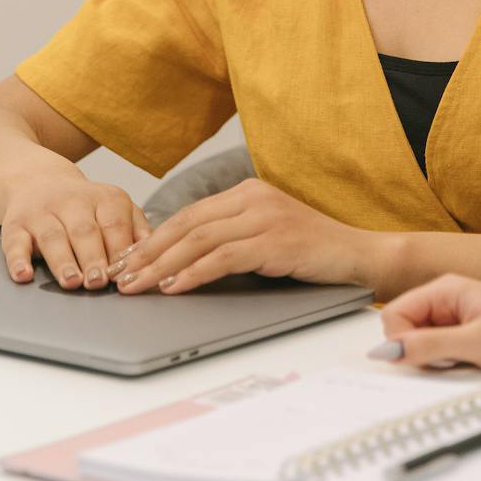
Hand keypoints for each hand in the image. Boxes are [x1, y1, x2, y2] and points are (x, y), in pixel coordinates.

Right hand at [0, 170, 150, 289]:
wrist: (37, 180)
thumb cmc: (85, 205)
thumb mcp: (115, 208)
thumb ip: (135, 228)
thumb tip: (153, 252)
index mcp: (105, 198)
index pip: (115, 225)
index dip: (120, 250)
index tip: (125, 274)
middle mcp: (73, 202)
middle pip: (85, 232)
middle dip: (93, 257)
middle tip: (99, 281)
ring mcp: (42, 213)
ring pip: (53, 237)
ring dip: (63, 261)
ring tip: (72, 282)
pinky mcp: (15, 225)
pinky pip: (15, 242)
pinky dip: (18, 260)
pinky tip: (23, 276)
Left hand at [114, 177, 375, 294]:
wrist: (360, 256)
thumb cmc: (313, 252)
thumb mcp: (267, 237)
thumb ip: (232, 238)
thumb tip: (179, 261)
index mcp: (249, 192)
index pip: (189, 214)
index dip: (153, 238)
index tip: (127, 260)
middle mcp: (254, 197)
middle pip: (186, 224)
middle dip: (147, 252)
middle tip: (119, 276)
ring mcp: (266, 217)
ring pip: (198, 240)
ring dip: (161, 265)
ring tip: (136, 286)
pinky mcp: (275, 240)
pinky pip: (222, 257)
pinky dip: (193, 274)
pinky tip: (173, 288)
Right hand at [375, 274, 480, 370]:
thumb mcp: (476, 344)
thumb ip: (430, 346)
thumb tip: (389, 352)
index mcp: (445, 289)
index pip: (394, 315)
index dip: (402, 342)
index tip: (427, 358)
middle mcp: (445, 299)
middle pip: (404, 330)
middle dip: (420, 351)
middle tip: (454, 358)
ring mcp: (453, 317)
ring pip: (419, 344)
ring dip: (436, 359)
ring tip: (468, 358)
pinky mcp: (462, 334)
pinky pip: (437, 352)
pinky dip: (447, 363)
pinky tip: (471, 362)